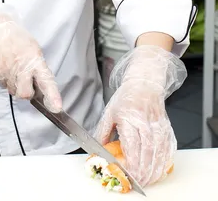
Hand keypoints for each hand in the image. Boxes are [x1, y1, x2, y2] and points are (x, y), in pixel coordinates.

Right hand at [0, 5, 61, 112]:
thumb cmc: (18, 38)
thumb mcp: (33, 49)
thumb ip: (38, 66)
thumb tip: (41, 82)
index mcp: (35, 61)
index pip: (46, 80)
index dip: (52, 95)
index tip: (57, 108)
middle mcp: (22, 69)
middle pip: (25, 94)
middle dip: (27, 92)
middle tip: (26, 81)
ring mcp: (8, 72)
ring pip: (13, 91)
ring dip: (16, 85)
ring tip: (15, 70)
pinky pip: (4, 85)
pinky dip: (7, 81)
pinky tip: (7, 68)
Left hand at [95, 45, 186, 186]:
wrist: (144, 84)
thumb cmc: (126, 98)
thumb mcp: (109, 112)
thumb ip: (102, 132)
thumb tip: (97, 150)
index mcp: (129, 118)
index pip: (132, 145)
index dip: (131, 162)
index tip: (128, 174)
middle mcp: (145, 122)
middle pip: (147, 152)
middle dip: (143, 171)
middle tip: (137, 183)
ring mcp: (158, 126)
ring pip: (160, 152)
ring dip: (154, 170)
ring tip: (147, 180)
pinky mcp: (167, 128)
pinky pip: (169, 148)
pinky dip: (165, 161)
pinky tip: (160, 170)